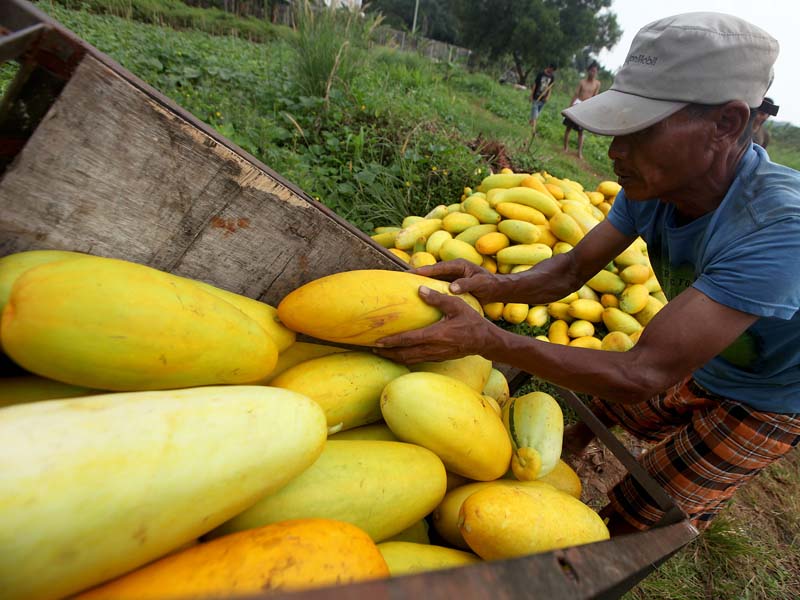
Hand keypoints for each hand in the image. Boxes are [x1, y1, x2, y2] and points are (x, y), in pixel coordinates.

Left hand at [374, 285, 494, 363]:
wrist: (484, 341)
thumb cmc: (471, 321)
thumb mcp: (456, 305)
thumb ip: (437, 298)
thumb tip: (419, 289)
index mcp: (436, 335)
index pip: (409, 340)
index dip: (392, 341)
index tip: (378, 341)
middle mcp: (434, 348)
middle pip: (405, 354)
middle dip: (388, 352)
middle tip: (372, 348)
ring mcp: (436, 355)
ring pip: (410, 359)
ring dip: (395, 357)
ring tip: (382, 352)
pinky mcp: (438, 358)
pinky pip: (417, 360)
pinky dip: (406, 358)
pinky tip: (400, 354)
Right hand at [411, 259, 499, 303]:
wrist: (496, 289)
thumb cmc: (490, 285)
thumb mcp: (480, 284)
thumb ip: (467, 285)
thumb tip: (452, 288)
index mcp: (458, 265)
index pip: (438, 267)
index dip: (424, 270)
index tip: (411, 273)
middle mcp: (452, 269)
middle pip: (431, 271)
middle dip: (417, 274)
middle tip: (401, 278)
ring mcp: (451, 276)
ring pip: (433, 278)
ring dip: (421, 282)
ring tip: (405, 286)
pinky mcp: (451, 284)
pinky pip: (437, 285)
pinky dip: (428, 288)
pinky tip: (419, 296)